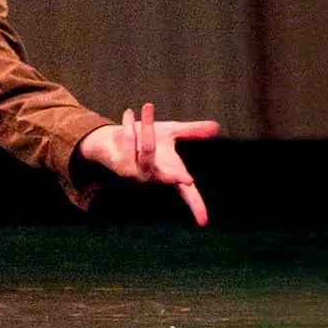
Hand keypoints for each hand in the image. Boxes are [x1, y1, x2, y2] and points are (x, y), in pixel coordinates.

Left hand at [76, 103, 219, 225]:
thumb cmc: (144, 137)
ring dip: (147, 126)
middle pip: (169, 178)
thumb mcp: (171, 132)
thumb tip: (217, 127)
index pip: (187, 194)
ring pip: (147, 149)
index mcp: (169, 173)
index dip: (196, 205)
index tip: (203, 221)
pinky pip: (129, 143)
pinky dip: (129, 125)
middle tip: (188, 180)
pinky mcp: (120, 167)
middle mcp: (154, 178)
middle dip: (176, 179)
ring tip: (148, 106)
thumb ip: (192, 131)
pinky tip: (128, 112)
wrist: (111, 137)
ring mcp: (137, 175)